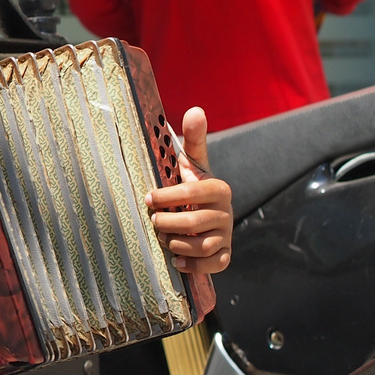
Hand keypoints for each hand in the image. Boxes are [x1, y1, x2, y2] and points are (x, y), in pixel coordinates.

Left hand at [146, 107, 232, 273]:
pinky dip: (192, 265)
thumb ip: (193, 138)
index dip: (166, 196)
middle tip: (153, 221)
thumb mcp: (191, 162)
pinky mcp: (225, 255)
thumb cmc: (191, 184)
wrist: (203, 213)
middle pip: (192, 222)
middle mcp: (227, 212)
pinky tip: (176, 260)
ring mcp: (227, 235)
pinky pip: (214, 265)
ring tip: (163, 237)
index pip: (191, 192)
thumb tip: (195, 110)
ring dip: (175, 244)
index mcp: (218, 188)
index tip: (148, 198)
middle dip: (166, 223)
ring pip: (200, 246)